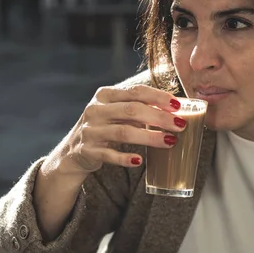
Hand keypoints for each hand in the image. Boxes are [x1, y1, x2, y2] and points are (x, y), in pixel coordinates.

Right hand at [56, 84, 185, 175]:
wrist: (72, 152)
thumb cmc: (104, 128)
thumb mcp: (116, 113)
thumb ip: (138, 108)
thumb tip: (174, 110)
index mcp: (105, 95)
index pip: (135, 91)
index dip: (158, 97)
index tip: (178, 105)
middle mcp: (95, 110)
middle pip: (132, 110)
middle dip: (159, 117)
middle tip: (180, 125)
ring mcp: (90, 130)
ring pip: (123, 132)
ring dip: (149, 137)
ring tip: (170, 141)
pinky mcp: (87, 151)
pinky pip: (108, 155)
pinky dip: (124, 158)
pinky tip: (139, 161)